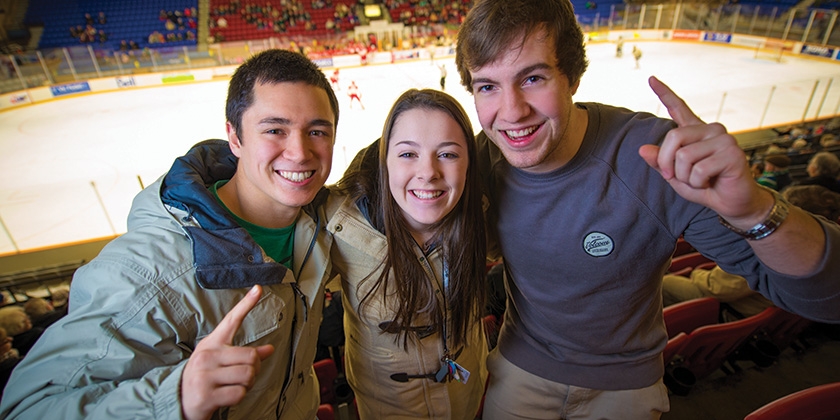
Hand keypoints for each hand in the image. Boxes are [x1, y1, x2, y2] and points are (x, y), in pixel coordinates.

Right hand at [181, 285, 274, 419]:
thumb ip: (244, 355)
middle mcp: (207, 356)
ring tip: (233, 386)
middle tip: (242, 377)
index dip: (246, 304)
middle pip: (251, 356)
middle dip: (254, 370)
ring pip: (248, 375)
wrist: (180, 402)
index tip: (258, 288)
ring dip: (247, 384)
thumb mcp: (221, 362)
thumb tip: (269, 349)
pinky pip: (239, 393)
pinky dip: (238, 397)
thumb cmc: (205, 379)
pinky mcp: (206, 395)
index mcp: (211, 344)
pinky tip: (226, 397)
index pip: (231, 320)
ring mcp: (205, 375)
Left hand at [638, 76, 772, 225]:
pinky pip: (698, 169)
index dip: (664, 93)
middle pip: (673, 137)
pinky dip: (698, 183)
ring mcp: (724, 139)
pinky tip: (711, 182)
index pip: (679, 108)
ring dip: (685, 177)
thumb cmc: (704, 187)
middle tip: (677, 177)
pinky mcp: (732, 153)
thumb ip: (660, 162)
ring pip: (684, 156)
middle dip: (667, 163)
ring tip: (701, 180)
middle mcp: (711, 130)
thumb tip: (642, 150)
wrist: (732, 203)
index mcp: (697, 132)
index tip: (650, 78)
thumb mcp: (675, 176)